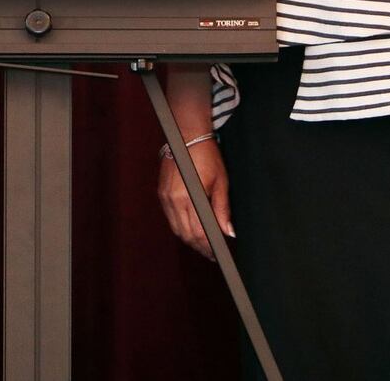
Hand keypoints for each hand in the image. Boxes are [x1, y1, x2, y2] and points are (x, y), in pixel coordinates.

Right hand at [156, 141, 234, 260]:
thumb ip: (222, 209)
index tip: (217, 253)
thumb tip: (228, 232)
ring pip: (176, 229)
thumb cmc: (207, 156)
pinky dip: (180, 227)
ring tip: (202, 244)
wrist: (187, 136)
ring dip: (189, 239)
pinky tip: (190, 229)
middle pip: (186, 234)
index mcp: (190, 197)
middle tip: (211, 253)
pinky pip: (170, 218)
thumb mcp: (221, 182)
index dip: (209, 246)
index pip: (199, 232)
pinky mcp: (161, 193)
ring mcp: (165, 197)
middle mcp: (174, 199)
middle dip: (199, 246)